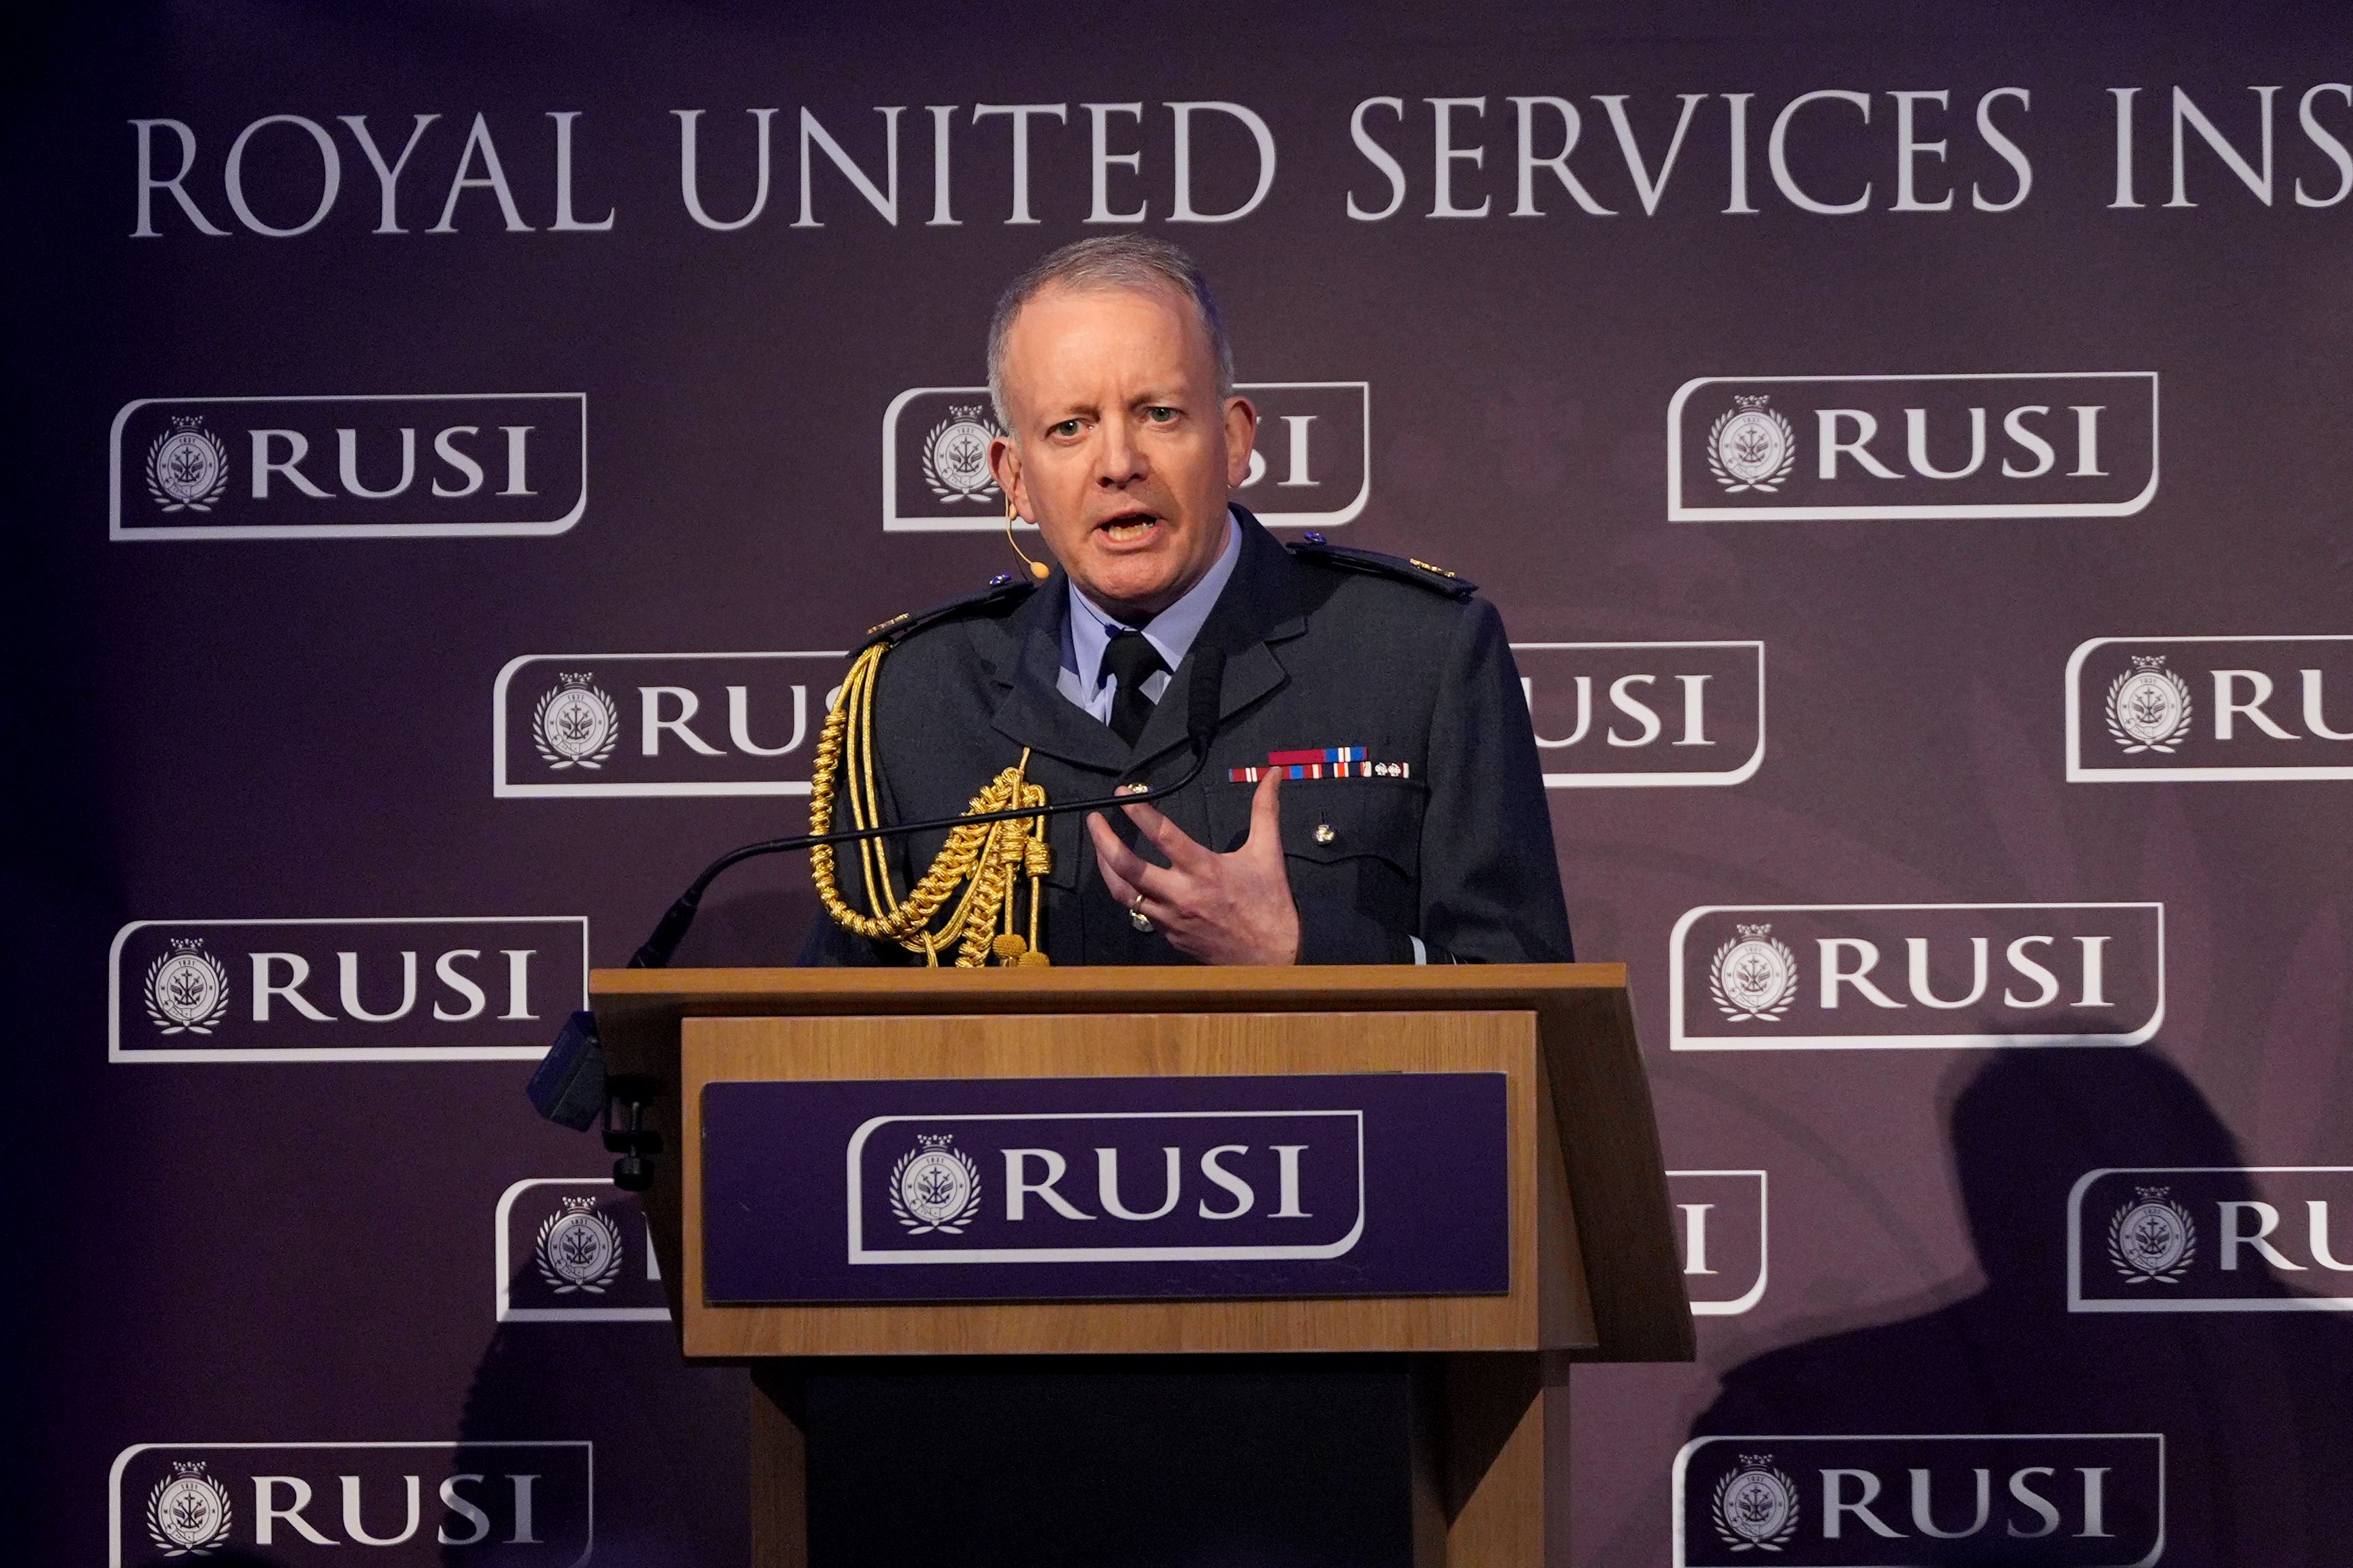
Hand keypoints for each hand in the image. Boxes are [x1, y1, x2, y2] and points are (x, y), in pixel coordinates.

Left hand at [1087, 768, 1300, 964]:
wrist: (1271, 957)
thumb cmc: (1269, 903)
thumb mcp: (1268, 852)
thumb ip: (1265, 809)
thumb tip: (1273, 775)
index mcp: (1204, 869)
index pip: (1161, 834)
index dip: (1138, 811)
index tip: (1121, 794)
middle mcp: (1181, 894)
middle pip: (1128, 866)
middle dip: (1104, 840)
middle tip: (1094, 820)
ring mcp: (1170, 918)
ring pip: (1123, 892)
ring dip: (1105, 867)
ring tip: (1099, 847)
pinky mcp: (1168, 935)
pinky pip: (1139, 911)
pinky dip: (1127, 891)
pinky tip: (1124, 878)